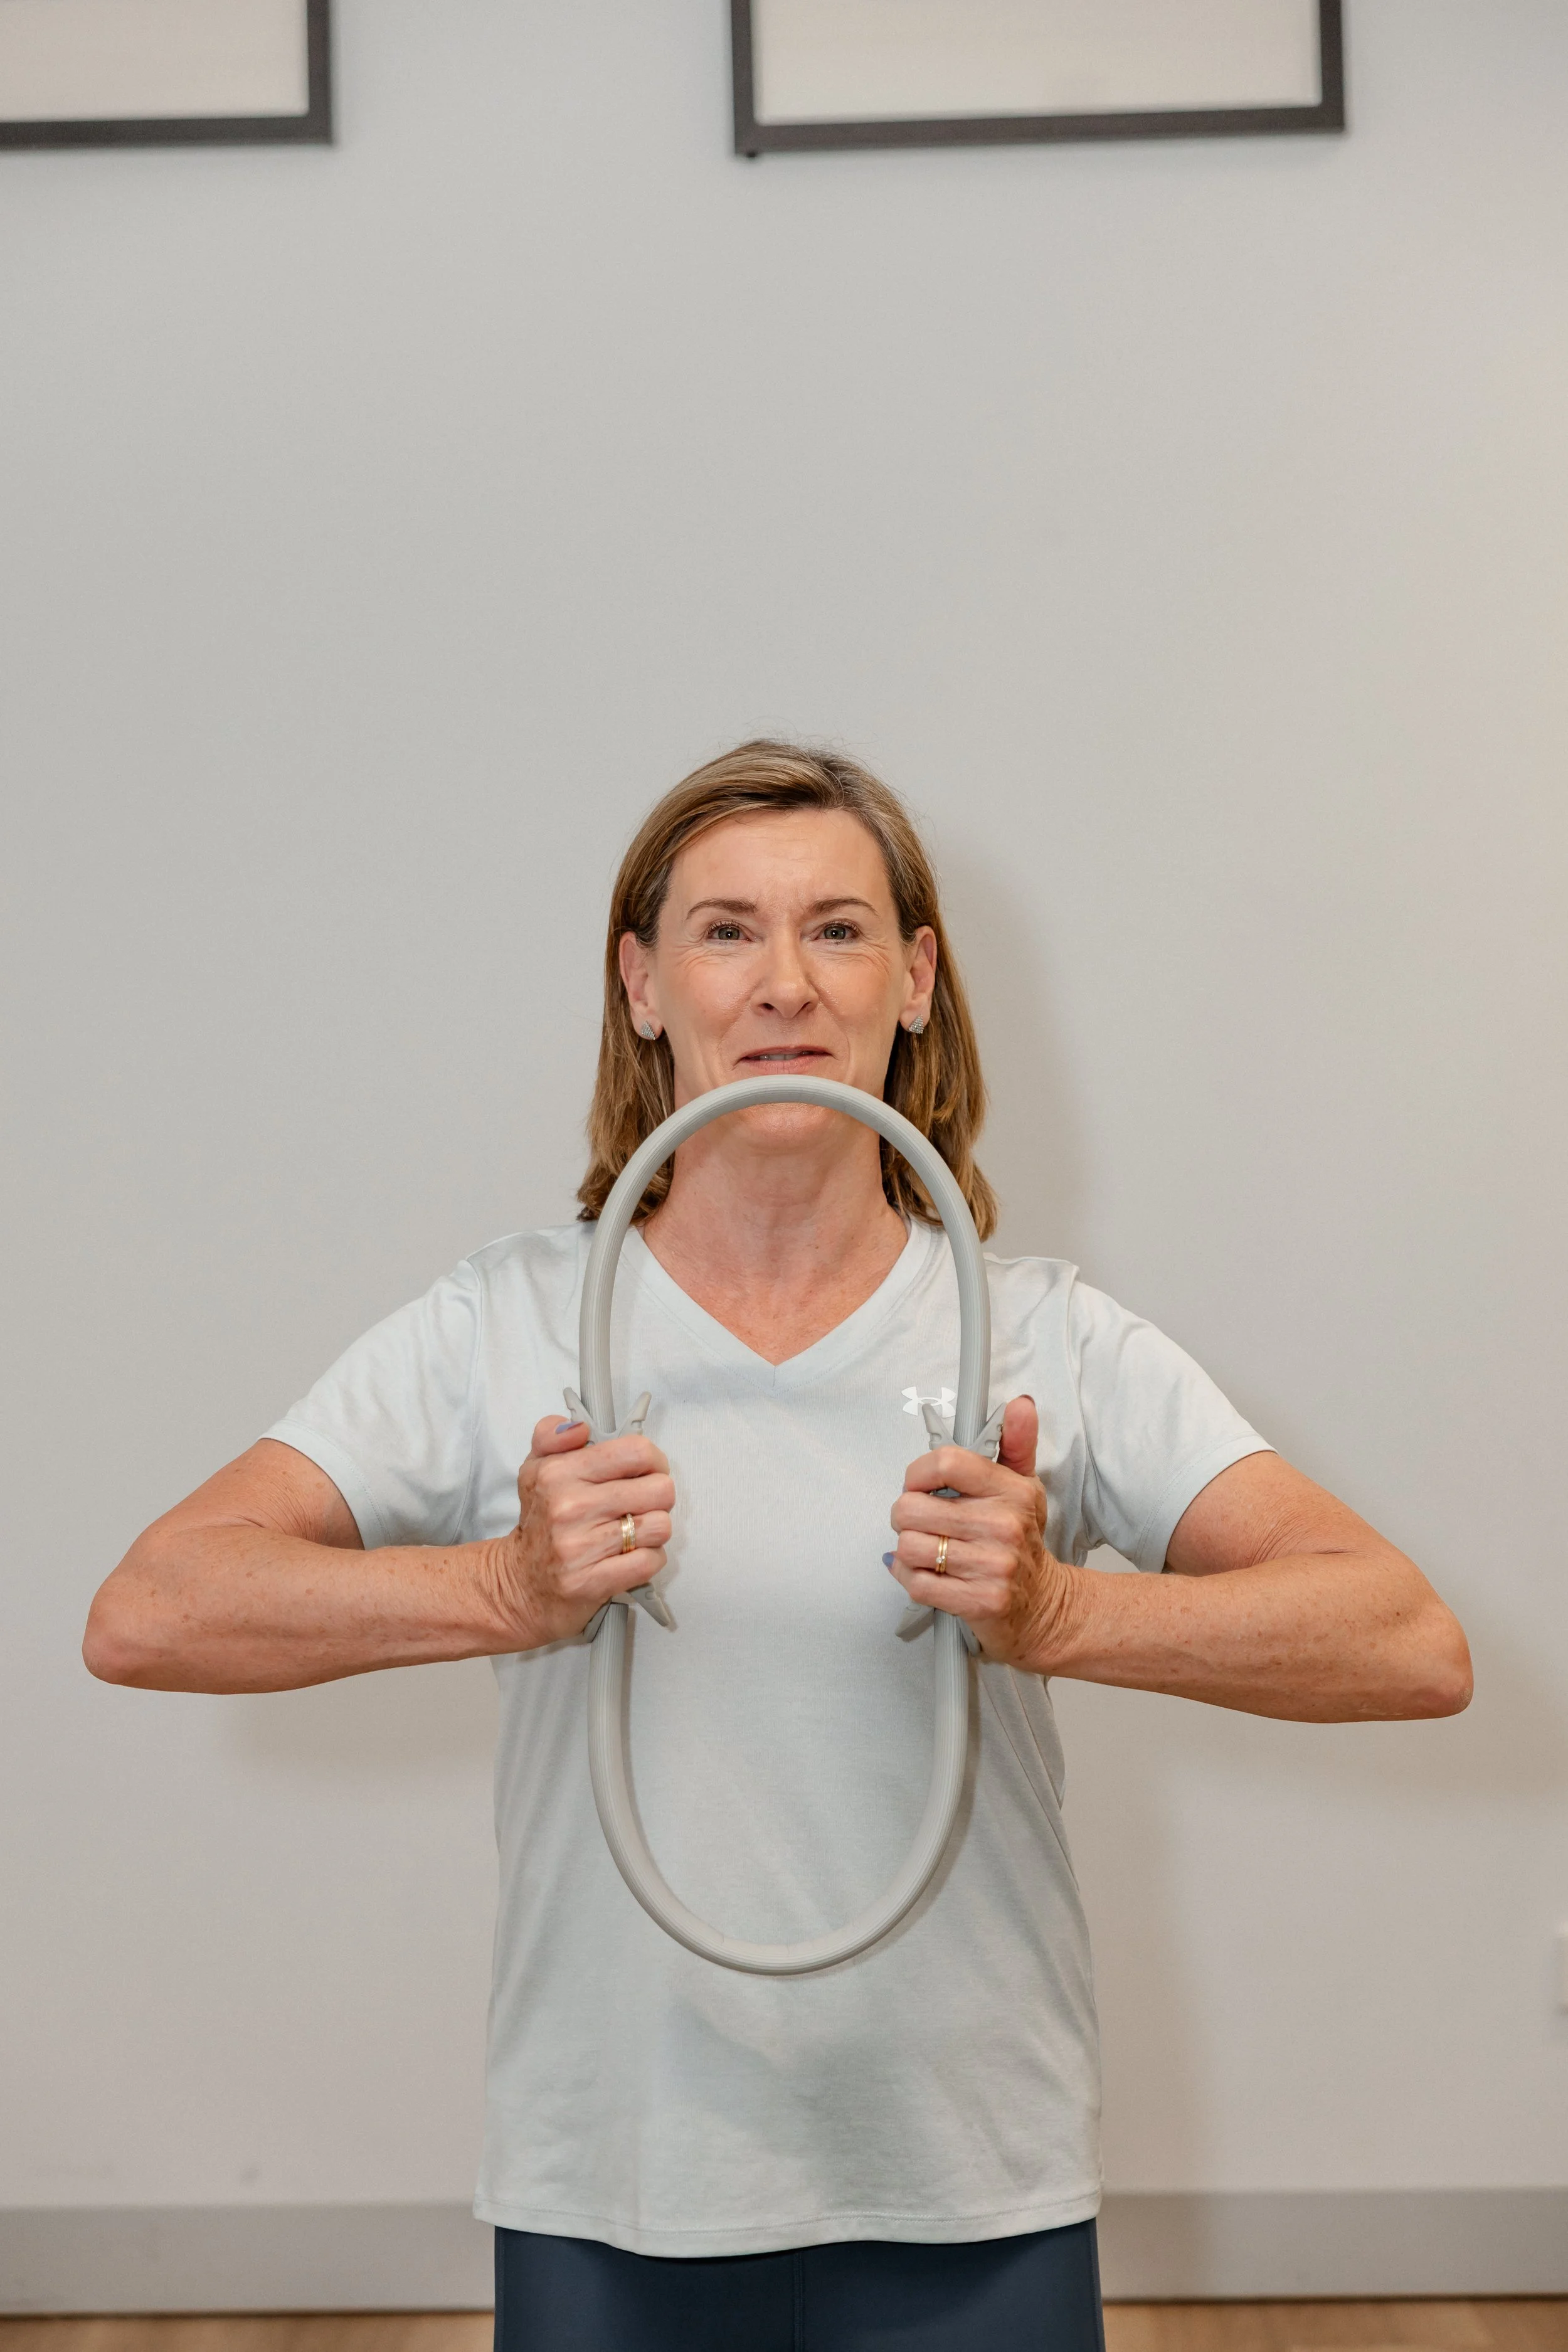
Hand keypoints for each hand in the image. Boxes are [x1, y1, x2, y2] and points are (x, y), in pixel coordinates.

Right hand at [487, 1414, 674, 1648]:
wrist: (519, 1583)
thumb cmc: (539, 1522)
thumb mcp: (534, 1469)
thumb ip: (552, 1435)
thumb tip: (578, 1427)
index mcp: (558, 1473)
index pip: (636, 1451)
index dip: (653, 1460)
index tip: (646, 1471)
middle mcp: (569, 1508)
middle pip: (659, 1489)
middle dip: (658, 1497)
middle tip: (640, 1504)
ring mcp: (581, 1547)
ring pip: (660, 1526)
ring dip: (654, 1530)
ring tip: (633, 1531)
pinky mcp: (592, 1582)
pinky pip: (650, 1561)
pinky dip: (648, 1558)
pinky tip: (629, 1555)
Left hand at [887, 1397, 1080, 1668]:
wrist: (1045, 1606)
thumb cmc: (1023, 1542)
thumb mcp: (1025, 1487)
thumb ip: (1017, 1443)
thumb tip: (1022, 1403)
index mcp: (1012, 1490)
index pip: (944, 1462)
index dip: (917, 1474)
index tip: (919, 1486)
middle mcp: (1004, 1525)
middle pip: (911, 1508)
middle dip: (905, 1517)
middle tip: (922, 1524)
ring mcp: (993, 1565)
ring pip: (908, 1547)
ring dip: (909, 1552)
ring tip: (930, 1551)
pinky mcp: (980, 1601)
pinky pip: (916, 1582)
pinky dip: (912, 1579)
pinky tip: (930, 1575)